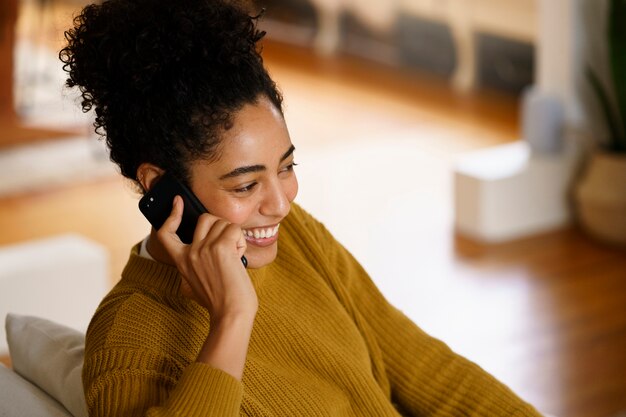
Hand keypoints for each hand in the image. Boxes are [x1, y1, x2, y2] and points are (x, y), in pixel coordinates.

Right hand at [157, 196, 257, 320]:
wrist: (231, 314)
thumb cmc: (221, 301)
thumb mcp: (197, 282)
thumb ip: (197, 263)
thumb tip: (206, 246)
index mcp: (182, 261)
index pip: (167, 233)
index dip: (172, 215)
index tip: (178, 202)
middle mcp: (190, 252)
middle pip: (205, 218)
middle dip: (221, 227)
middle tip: (228, 247)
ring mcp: (204, 249)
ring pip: (223, 223)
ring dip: (234, 236)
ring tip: (234, 257)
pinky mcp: (221, 248)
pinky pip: (235, 230)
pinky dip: (241, 241)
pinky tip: (239, 258)